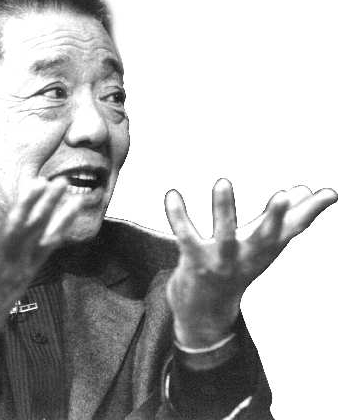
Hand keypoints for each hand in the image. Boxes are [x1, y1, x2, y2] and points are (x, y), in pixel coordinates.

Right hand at [0, 176, 82, 357]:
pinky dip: (62, 226)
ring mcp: (14, 266)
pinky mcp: (28, 269)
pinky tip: (73, 206)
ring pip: (35, 235)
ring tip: (60, 185)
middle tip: (39, 181)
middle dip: (27, 206)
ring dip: (49, 210)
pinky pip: (49, 245)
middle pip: (13, 230)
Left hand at [165, 179, 336, 348]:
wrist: (205, 312)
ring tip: (223, 182)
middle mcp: (246, 257)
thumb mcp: (264, 245)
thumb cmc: (238, 269)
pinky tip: (172, 194)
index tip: (328, 193)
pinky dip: (178, 216)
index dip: (311, 212)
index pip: (293, 230)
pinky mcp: (194, 261)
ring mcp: (220, 261)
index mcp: (265, 250)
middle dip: (274, 218)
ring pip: (224, 235)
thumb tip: (307, 189)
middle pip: (264, 237)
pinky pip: (185, 236)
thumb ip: (285, 217)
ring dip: (223, 209)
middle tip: (283, 195)